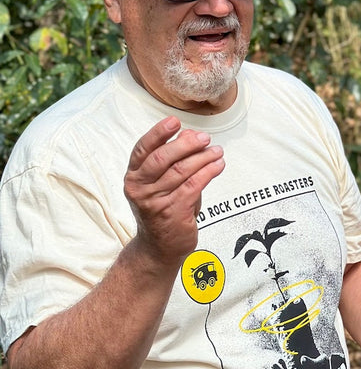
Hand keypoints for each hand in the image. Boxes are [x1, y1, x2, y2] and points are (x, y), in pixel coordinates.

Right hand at [124, 116, 225, 263]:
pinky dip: (208, 173)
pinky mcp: (172, 213)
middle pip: (163, 158)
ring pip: (182, 171)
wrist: (159, 247)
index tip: (174, 121)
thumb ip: (174, 159)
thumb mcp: (163, 183)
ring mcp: (155, 201)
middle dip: (186, 144)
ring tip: (217, 151)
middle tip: (205, 138)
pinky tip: (218, 166)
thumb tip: (190, 134)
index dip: (158, 133)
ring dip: (204, 158)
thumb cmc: (163, 209)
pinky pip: (194, 186)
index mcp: (134, 176)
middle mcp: (139, 188)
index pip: (143, 149)